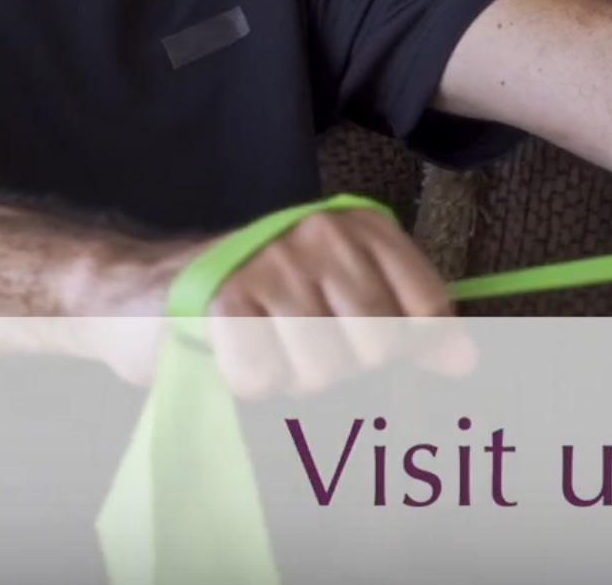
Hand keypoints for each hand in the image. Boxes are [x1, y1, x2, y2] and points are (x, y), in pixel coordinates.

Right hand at [95, 208, 474, 397]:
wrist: (145, 293)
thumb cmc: (256, 300)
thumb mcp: (338, 297)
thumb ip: (405, 322)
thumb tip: (466, 358)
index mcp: (359, 228)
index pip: (427, 310)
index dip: (410, 349)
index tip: (368, 350)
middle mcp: (321, 234)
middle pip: (377, 347)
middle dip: (338, 366)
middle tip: (294, 342)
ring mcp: (273, 262)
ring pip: (324, 369)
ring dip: (290, 377)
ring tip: (262, 345)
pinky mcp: (226, 299)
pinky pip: (266, 379)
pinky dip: (248, 382)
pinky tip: (229, 353)